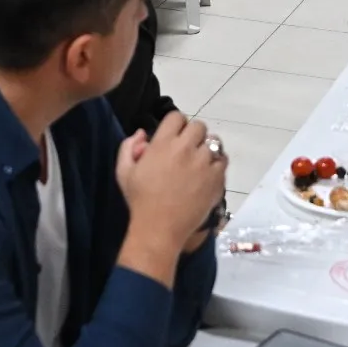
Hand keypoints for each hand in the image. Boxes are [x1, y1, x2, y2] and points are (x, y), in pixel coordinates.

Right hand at [116, 112, 226, 253]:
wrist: (159, 229)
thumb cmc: (140, 200)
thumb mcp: (124, 172)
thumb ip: (128, 146)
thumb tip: (141, 133)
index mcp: (162, 144)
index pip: (176, 117)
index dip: (176, 125)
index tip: (173, 137)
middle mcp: (185, 148)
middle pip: (198, 126)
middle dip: (192, 135)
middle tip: (187, 150)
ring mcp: (203, 163)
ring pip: (214, 142)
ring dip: (206, 148)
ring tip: (200, 161)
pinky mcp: (216, 178)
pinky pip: (223, 161)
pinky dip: (217, 164)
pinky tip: (207, 173)